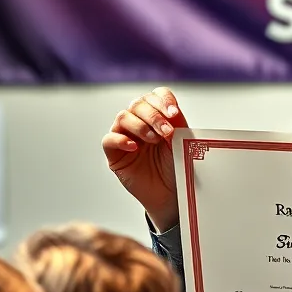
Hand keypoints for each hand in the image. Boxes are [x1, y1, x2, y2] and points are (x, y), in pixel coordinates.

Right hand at [102, 88, 187, 231]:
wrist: (171, 195)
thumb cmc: (177, 168)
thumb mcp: (182, 143)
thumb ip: (177, 125)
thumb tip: (173, 110)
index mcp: (158, 116)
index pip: (156, 96)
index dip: (163, 100)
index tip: (174, 113)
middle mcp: (140, 122)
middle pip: (139, 104)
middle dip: (154, 116)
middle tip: (167, 132)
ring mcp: (125, 136)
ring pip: (123, 117)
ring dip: (140, 126)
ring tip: (154, 140)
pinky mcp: (114, 153)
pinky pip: (109, 139)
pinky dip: (121, 140)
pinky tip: (135, 147)